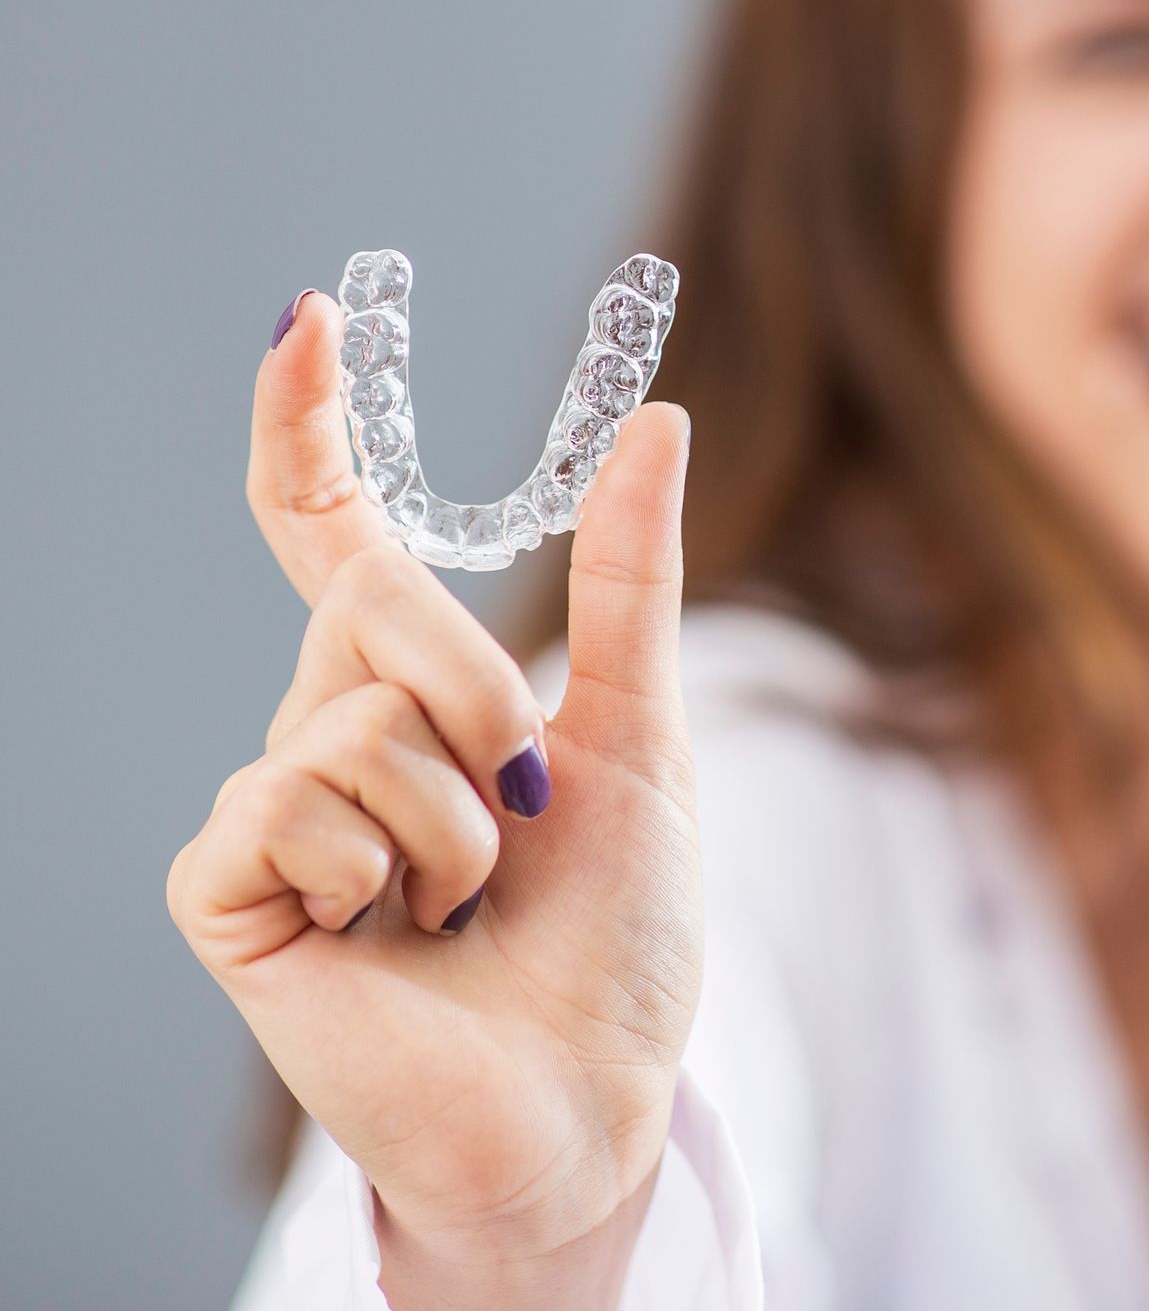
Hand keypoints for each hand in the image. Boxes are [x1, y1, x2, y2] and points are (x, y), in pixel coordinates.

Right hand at [168, 292, 701, 1268]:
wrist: (590, 1094)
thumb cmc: (617, 930)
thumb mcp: (642, 733)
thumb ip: (630, 581)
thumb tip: (658, 420)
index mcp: (416, 683)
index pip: (334, 529)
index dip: (310, 423)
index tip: (308, 315)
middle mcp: (330, 723)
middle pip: (368, 595)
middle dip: (482, 690)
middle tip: (527, 802)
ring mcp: (275, 804)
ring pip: (350, 712)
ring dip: (456, 816)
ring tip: (467, 900)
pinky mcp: (230, 887)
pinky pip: (291, 803)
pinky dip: (383, 872)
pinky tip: (393, 937)